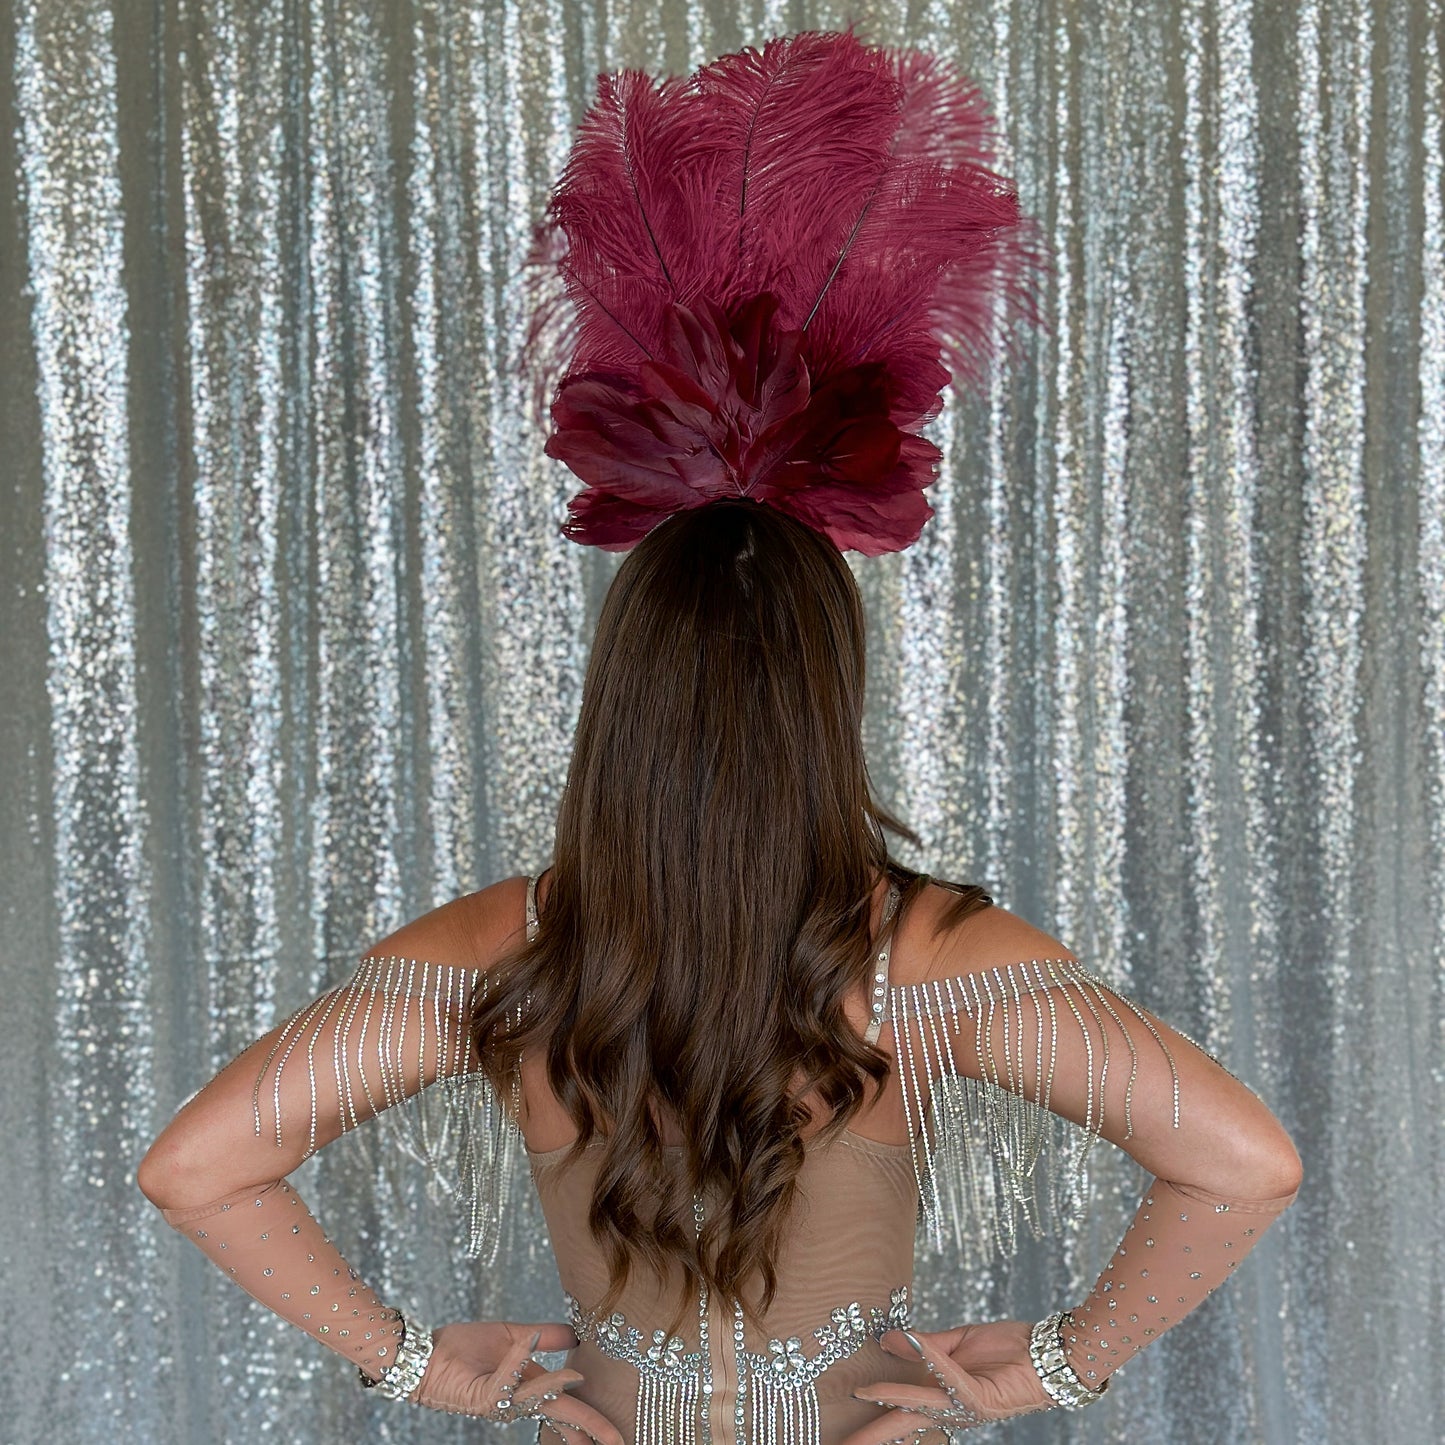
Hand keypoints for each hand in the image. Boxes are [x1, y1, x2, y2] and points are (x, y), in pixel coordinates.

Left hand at [409, 1319, 623, 1443]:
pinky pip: (507, 1381)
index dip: (588, 1419)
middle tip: (615, 1442)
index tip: (612, 1436)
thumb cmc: (461, 1347)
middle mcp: (516, 1401)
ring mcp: (500, 1403)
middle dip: (586, 1429)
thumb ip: (544, 1336)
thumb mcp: (511, 1334)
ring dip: (557, 1387)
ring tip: (577, 1375)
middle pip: (559, 1416)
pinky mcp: (483, 1397)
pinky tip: (524, 1341)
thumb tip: (577, 1334)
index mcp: (526, 1387)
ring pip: (537, 1400)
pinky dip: (518, 1360)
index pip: (564, 1404)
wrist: (426, 1353)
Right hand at [841, 1321, 1056, 1442]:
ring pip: (921, 1406)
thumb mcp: (959, 1342)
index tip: (845, 1435)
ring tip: (863, 1392)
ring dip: (892, 1397)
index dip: (873, 1424)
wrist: (1047, 1353)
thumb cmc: (1008, 1349)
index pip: (900, 1413)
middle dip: (873, 1437)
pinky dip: (929, 1361)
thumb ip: (926, 1344)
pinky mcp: (980, 1399)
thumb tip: (890, 1338)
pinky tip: (912, 1344)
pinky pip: (949, 1381)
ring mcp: (965, 1408)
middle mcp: (950, 1410)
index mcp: (942, 1398)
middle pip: (903, 1426)